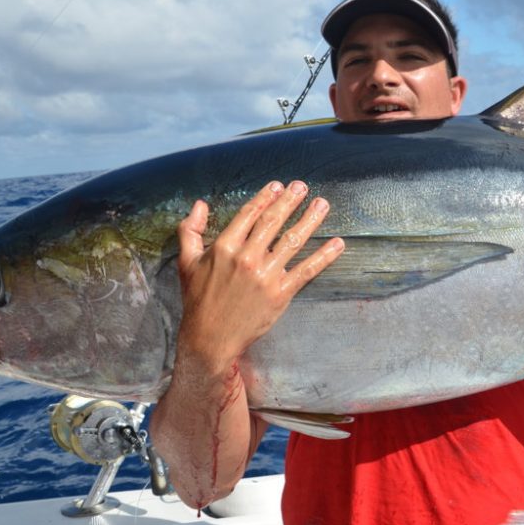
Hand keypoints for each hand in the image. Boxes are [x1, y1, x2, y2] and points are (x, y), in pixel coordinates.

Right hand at [176, 180, 344, 373]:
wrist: (210, 338)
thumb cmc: (198, 300)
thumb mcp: (186, 262)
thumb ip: (190, 231)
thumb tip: (199, 204)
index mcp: (224, 247)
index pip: (250, 215)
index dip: (265, 198)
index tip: (279, 185)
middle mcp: (247, 258)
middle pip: (273, 222)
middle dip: (290, 201)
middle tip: (303, 186)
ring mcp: (265, 276)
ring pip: (292, 241)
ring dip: (310, 221)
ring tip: (323, 205)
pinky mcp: (280, 293)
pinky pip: (306, 270)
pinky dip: (324, 256)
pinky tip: (337, 244)